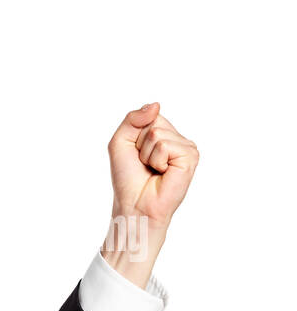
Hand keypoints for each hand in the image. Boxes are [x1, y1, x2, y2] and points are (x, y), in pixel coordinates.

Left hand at [101, 103, 199, 288]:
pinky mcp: (191, 157)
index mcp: (163, 134)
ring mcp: (186, 147)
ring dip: (146, 154)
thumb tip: (156, 105)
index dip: (133, 135)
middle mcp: (176, 139)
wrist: (134, 205)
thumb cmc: (128, 179)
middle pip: (153, 122)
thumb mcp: (120, 142)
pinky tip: (162, 172)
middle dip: (139, 144)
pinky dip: (156, 159)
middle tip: (144, 164)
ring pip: (158, 133)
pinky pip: (165, 145)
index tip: (135, 155)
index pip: (148, 115)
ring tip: (153, 170)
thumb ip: (132, 119)